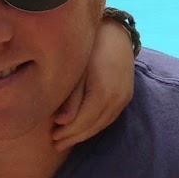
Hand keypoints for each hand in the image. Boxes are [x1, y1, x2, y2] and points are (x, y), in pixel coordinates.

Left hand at [51, 15, 135, 150]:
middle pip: (93, 126)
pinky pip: (109, 118)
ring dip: (84, 134)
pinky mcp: (126, 96)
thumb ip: (71, 98)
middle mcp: (117, 98)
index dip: (67, 133)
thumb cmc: (90, 48)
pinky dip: (94, 126)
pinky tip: (82, 129)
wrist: (116, 33)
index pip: (83, 121)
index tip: (51, 138)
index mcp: (103, 91)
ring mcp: (124, 98)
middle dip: (73, 137)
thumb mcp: (76, 70)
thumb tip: (61, 122)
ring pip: (102, 124)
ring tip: (66, 140)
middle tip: (55, 144)